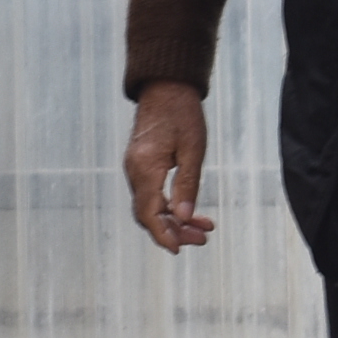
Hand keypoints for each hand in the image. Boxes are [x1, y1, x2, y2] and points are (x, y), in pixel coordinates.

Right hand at [125, 83, 213, 252]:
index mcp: (145, 168)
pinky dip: (168, 207)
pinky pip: (151, 195)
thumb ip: (187, 185)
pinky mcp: (140, 166)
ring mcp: (135, 169)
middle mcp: (134, 171)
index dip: (163, 235)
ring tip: (203, 227)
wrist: (165, 87)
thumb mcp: (193, 149)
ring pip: (150, 207)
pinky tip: (189, 211)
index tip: (179, 249)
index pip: (149, 213)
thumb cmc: (182, 114)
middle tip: (203, 238)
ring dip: (174, 220)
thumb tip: (184, 217)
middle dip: (174, 231)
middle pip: (148, 215)